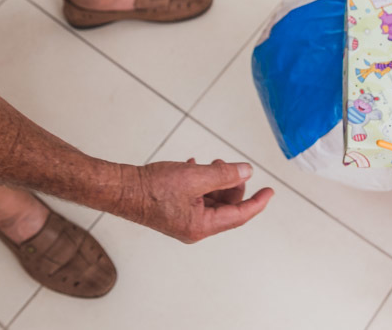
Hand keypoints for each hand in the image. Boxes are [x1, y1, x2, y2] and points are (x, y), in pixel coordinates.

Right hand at [123, 159, 273, 242]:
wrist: (122, 189)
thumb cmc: (152, 187)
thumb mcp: (195, 176)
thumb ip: (224, 174)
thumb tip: (246, 172)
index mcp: (202, 226)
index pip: (239, 215)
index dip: (257, 202)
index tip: (270, 191)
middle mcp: (195, 228)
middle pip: (226, 206)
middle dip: (230, 184)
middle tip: (225, 164)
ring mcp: (184, 221)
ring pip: (212, 200)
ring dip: (215, 180)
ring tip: (207, 163)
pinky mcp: (175, 212)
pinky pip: (198, 197)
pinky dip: (201, 182)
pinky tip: (193, 166)